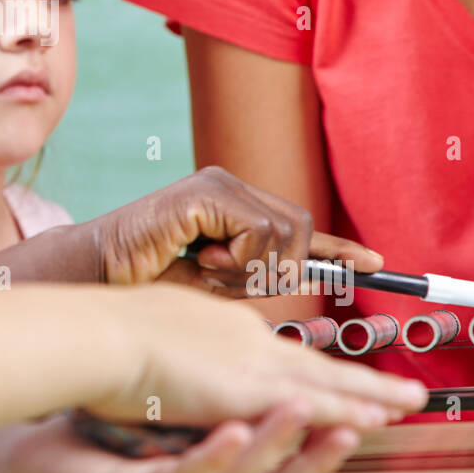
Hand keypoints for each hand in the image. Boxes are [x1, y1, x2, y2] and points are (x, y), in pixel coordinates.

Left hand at [0, 404, 359, 472]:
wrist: (31, 452)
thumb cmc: (103, 423)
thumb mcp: (175, 399)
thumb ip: (223, 384)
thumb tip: (266, 350)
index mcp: (217, 459)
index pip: (288, 445)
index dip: (337, 429)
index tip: (386, 404)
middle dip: (324, 448)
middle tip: (374, 420)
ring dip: (276, 445)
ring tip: (308, 416)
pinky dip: (211, 459)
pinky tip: (233, 433)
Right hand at [77, 165, 382, 294]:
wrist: (98, 278)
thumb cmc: (147, 286)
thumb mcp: (216, 287)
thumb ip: (258, 278)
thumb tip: (308, 276)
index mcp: (232, 206)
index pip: (298, 225)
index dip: (336, 247)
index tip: (375, 263)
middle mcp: (229, 187)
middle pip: (297, 230)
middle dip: (282, 270)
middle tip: (234, 283)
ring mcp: (216, 185)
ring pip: (282, 234)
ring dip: (252, 270)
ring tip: (208, 271)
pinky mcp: (204, 193)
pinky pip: (257, 231)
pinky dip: (237, 259)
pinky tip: (201, 259)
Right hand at [88, 282, 427, 427]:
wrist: (103, 334)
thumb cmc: (112, 332)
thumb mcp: (158, 324)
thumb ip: (184, 338)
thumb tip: (184, 345)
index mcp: (226, 327)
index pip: (282, 348)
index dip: (316, 363)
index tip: (340, 368)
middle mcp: (249, 339)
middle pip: (317, 361)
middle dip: (362, 378)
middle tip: (403, 389)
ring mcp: (252, 362)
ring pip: (327, 381)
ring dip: (372, 394)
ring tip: (408, 403)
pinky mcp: (248, 389)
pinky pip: (314, 402)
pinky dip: (350, 409)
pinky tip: (378, 419)